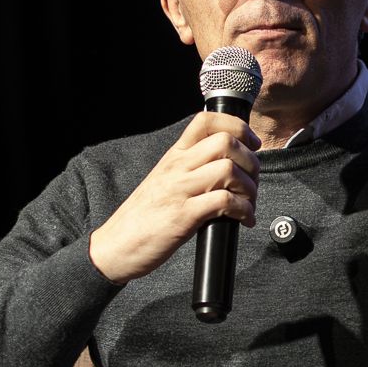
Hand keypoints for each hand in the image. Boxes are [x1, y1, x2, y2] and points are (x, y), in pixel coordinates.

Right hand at [88, 112, 260, 282]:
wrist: (115, 246)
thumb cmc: (144, 217)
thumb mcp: (165, 181)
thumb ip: (191, 169)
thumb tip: (228, 165)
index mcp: (174, 156)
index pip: (205, 121)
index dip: (237, 126)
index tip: (251, 143)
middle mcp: (177, 167)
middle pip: (225, 142)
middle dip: (250, 161)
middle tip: (252, 180)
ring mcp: (180, 190)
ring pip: (229, 168)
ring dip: (249, 187)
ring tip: (249, 203)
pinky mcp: (184, 215)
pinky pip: (225, 201)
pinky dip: (244, 211)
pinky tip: (244, 219)